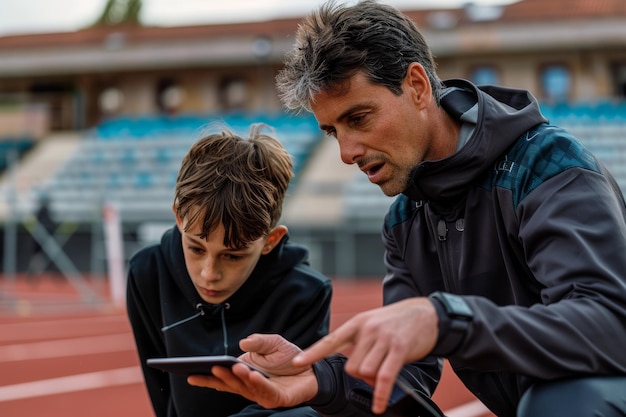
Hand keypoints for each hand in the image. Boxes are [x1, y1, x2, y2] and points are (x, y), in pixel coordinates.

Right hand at [188, 334, 317, 408]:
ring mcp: (261, 394)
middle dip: (217, 377)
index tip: (188, 372)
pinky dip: (257, 383)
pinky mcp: (276, 398)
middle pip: (229, 383)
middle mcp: (249, 385)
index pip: (221, 376)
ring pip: (245, 387)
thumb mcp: (273, 342)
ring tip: (231, 368)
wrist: (312, 368)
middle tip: (207, 369)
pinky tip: (251, 374)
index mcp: (243, 372)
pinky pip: (265, 391)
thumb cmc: (289, 356)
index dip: (206, 376)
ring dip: (237, 378)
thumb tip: (243, 342)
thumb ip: (259, 341)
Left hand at [293, 297, 437, 413]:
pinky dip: (380, 395)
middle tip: (374, 372)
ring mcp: (384, 339)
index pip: (330, 340)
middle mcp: (368, 329)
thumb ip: (359, 342)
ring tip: (385, 372)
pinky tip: (379, 407)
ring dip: (373, 380)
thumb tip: (352, 368)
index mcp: (357, 323)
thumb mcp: (372, 323)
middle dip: (360, 376)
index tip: (295, 364)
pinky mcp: (399, 349)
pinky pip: (384, 378)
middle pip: (351, 366)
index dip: (313, 353)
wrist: (427, 314)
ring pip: (365, 372)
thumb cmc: (397, 322)